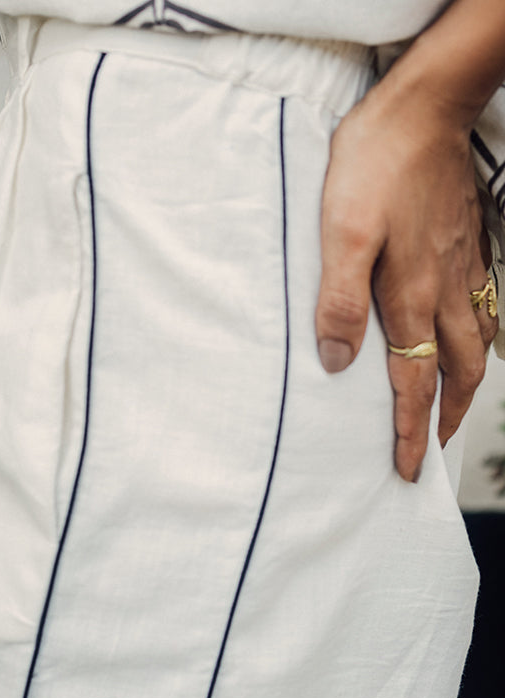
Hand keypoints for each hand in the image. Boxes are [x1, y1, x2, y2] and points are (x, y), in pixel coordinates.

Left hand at [315, 65, 497, 481]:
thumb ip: (339, 303)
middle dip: (447, 418)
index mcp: (412, 297)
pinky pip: (482, 309)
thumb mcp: (341, 235)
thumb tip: (335, 363)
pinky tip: (468, 340)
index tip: (408, 469)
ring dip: (467, 385)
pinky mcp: (467, 244)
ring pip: (477, 344)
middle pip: (458, 373)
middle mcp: (445, 291)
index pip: (413, 382)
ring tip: (453, 408)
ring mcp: (463, 267)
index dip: (409, 430)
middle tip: (434, 449)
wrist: (425, 107)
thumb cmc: (377, 165)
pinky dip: (478, 340)